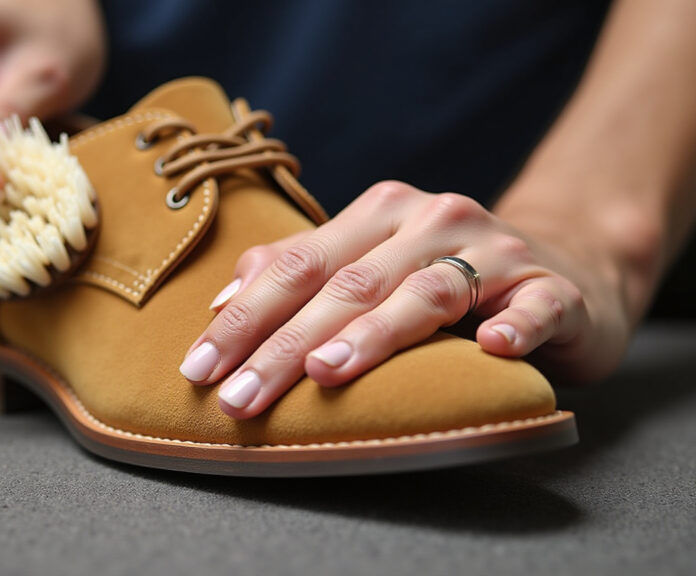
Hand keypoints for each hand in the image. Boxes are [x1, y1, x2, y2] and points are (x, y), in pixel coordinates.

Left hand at [180, 181, 631, 418]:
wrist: (564, 265)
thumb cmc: (445, 277)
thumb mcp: (369, 265)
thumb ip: (301, 272)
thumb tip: (222, 299)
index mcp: (379, 214)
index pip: (298, 265)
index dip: (243, 316)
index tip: (197, 368)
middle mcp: (432, 221)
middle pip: (348, 284)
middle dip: (286, 343)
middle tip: (241, 398)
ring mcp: (496, 252)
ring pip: (426, 292)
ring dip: (375, 333)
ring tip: (328, 371)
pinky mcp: (552, 288)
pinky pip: (535, 306)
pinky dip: (514, 324)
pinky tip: (491, 346)